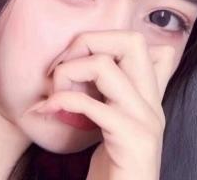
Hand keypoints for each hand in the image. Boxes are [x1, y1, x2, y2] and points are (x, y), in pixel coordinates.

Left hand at [28, 30, 175, 179]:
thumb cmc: (112, 160)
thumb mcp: (113, 116)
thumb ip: (112, 90)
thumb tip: (91, 62)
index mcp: (148, 92)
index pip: (137, 41)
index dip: (100, 38)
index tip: (73, 57)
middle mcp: (152, 100)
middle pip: (130, 41)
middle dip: (87, 42)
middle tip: (62, 65)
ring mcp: (145, 118)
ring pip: (104, 65)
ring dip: (67, 72)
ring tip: (54, 92)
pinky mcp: (133, 138)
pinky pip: (88, 103)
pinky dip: (59, 101)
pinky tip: (44, 110)